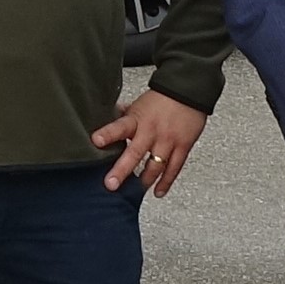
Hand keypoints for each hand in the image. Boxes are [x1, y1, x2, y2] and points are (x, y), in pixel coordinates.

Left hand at [91, 89, 207, 197]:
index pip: (119, 126)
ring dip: (144, 180)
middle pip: (135, 153)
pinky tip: (158, 191)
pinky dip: (166, 182)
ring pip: (155, 165)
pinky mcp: (182, 147)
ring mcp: (167, 141)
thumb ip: (123, 115)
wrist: (188, 92)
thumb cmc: (161, 99)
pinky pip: (174, 168)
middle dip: (122, 170)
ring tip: (135, 190)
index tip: (96, 141)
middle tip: (111, 183)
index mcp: (137, 119)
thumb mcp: (137, 105)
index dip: (107, 134)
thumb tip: (106, 118)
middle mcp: (151, 131)